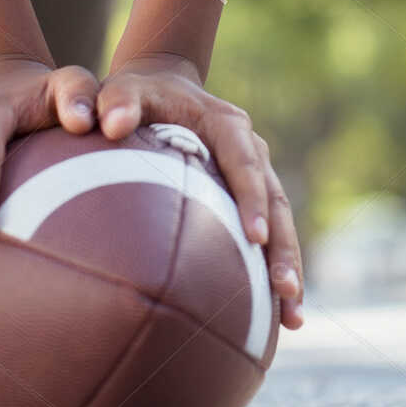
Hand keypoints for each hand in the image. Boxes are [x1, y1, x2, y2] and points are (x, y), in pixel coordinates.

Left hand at [99, 53, 304, 328]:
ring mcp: (257, 172)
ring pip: (282, 223)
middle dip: (283, 248)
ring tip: (294, 320)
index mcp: (226, 124)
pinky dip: (274, 271)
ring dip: (288, 267)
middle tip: (284, 291)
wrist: (161, 86)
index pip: (246, 162)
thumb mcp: (124, 90)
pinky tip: (278, 320)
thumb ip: (117, 101)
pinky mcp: (250, 196)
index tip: (255, 238)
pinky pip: (270, 235)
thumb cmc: (137, 94)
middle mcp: (252, 147)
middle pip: (277, 201)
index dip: (253, 199)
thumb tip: (111, 123)